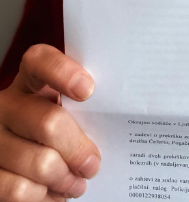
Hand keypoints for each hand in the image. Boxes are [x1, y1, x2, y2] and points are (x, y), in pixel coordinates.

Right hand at [0, 44, 100, 200]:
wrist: (20, 151)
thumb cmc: (53, 129)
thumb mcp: (62, 109)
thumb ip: (81, 109)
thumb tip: (115, 123)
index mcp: (29, 82)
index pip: (39, 61)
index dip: (63, 72)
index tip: (88, 90)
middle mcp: (6, 104)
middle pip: (48, 122)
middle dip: (78, 149)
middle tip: (93, 164)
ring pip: (37, 162)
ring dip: (65, 179)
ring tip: (77, 183)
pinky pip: (18, 188)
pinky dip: (42, 196)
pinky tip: (55, 194)